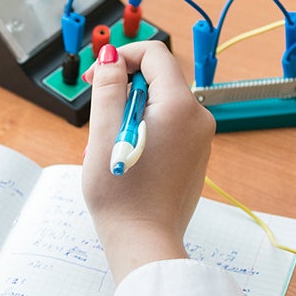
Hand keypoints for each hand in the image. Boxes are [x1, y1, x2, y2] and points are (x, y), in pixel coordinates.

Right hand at [81, 41, 214, 282]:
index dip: (119, 57)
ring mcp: (199, 140)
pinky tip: (124, 158)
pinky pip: (167, 128)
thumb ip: (108, 87)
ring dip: (128, 114)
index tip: (95, 77)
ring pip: (159, 105)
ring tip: (107, 146)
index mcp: (179, 106)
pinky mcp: (194, 157)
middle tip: (97, 118)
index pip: (153, 54)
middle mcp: (197, 118)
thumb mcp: (103, 133)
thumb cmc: (121, 195)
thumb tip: (110, 57)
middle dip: (122, 90)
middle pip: (156, 80)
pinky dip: (142, 132)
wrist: (144, 242)